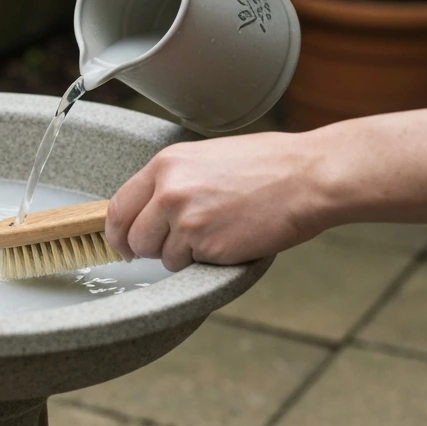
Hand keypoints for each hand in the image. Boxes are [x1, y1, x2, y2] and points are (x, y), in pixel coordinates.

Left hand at [105, 133, 329, 269]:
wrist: (308, 177)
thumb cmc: (268, 166)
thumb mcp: (206, 159)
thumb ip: (173, 181)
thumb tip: (148, 208)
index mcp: (166, 164)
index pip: (118, 207)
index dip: (118, 232)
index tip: (124, 244)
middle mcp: (169, 190)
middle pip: (133, 237)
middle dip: (149, 248)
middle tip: (175, 245)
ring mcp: (186, 219)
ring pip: (161, 257)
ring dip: (182, 255)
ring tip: (215, 233)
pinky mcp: (206, 245)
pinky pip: (189, 266)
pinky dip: (205, 261)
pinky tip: (229, 239)